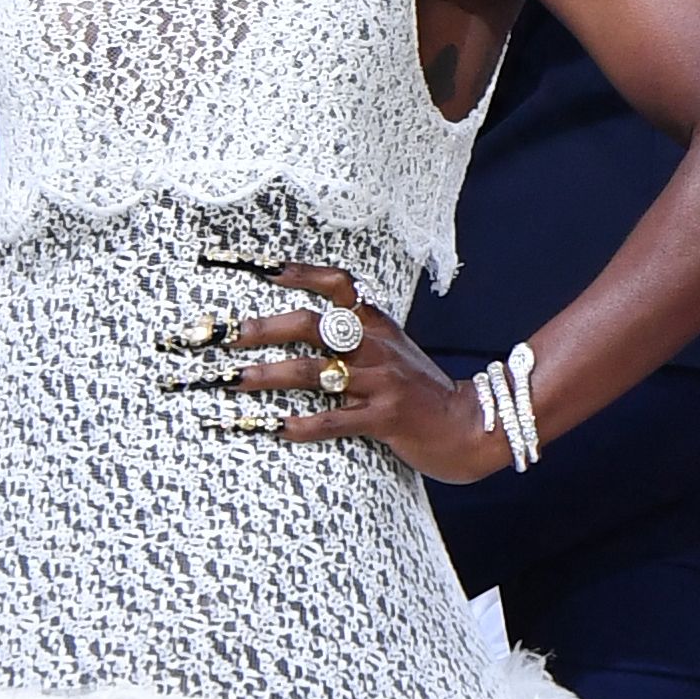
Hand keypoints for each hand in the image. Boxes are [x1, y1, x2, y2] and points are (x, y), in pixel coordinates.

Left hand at [201, 261, 497, 482]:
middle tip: (228, 335)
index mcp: (376, 324)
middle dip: (264, 328)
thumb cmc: (422, 391)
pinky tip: (277, 429)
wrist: (471, 425)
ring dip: (270, 375)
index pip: (337, 284)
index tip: (261, 269)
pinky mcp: (384, 418)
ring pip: (315, 371)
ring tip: (236, 380)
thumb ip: (358, 336)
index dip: (299, 273)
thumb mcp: (393, 350)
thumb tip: (309, 328)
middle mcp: (375, 346)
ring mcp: (380, 382)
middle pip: (312, 325)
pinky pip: (336, 420)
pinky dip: (303, 425)